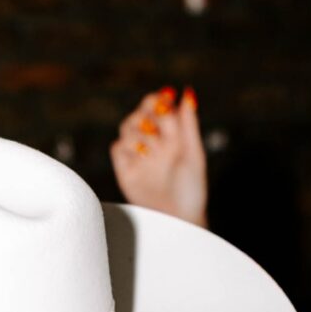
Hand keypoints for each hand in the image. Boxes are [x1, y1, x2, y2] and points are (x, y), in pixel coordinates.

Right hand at [109, 87, 207, 226]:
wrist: (179, 220)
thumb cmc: (191, 189)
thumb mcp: (193, 154)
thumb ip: (188, 124)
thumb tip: (186, 92)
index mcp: (172, 136)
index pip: (159, 107)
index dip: (158, 100)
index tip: (164, 99)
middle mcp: (153, 144)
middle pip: (139, 114)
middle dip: (146, 113)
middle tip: (156, 122)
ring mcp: (138, 156)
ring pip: (126, 128)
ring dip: (137, 130)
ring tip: (151, 146)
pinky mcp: (125, 170)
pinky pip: (117, 149)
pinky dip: (126, 146)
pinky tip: (141, 155)